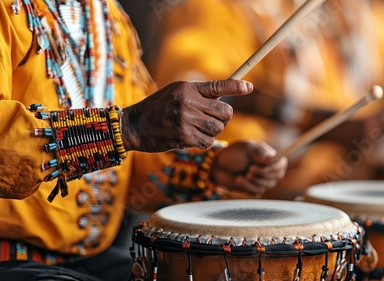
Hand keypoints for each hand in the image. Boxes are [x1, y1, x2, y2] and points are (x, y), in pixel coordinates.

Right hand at [121, 79, 252, 151]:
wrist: (134, 126)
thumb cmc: (156, 108)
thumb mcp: (174, 92)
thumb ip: (197, 94)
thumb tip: (223, 98)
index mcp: (186, 88)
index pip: (218, 85)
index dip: (236, 87)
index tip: (249, 88)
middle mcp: (188, 102)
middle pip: (225, 111)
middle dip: (223, 117)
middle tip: (213, 119)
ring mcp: (186, 120)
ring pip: (218, 128)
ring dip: (212, 131)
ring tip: (197, 129)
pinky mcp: (183, 137)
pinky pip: (208, 142)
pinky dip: (204, 142)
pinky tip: (192, 139)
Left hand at [210, 140, 287, 195]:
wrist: (219, 165)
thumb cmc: (234, 153)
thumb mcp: (246, 148)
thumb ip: (259, 153)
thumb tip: (272, 159)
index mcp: (269, 156)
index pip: (281, 163)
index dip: (274, 167)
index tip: (261, 166)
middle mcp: (269, 168)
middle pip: (276, 176)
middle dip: (262, 174)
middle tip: (249, 170)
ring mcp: (263, 179)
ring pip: (267, 185)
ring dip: (254, 181)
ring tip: (243, 175)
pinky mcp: (255, 188)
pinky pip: (257, 192)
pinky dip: (247, 187)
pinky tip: (239, 180)